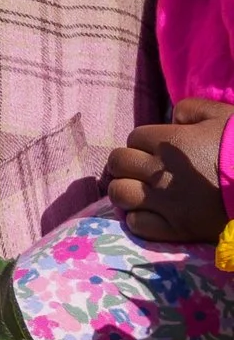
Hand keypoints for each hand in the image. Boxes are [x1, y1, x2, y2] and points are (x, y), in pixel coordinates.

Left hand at [103, 101, 233, 248]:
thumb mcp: (221, 115)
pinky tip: (152, 213)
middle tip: (144, 168)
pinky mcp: (176, 229)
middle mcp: (160, 172)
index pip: (134, 137)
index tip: (159, 148)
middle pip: (118, 164)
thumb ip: (190, 110)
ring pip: (119, 194)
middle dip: (129, 163)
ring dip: (127, 189)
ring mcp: (166, 203)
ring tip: (141, 190)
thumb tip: (172, 118)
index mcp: (169, 142)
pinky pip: (137, 225)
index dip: (146, 142)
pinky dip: (139, 218)